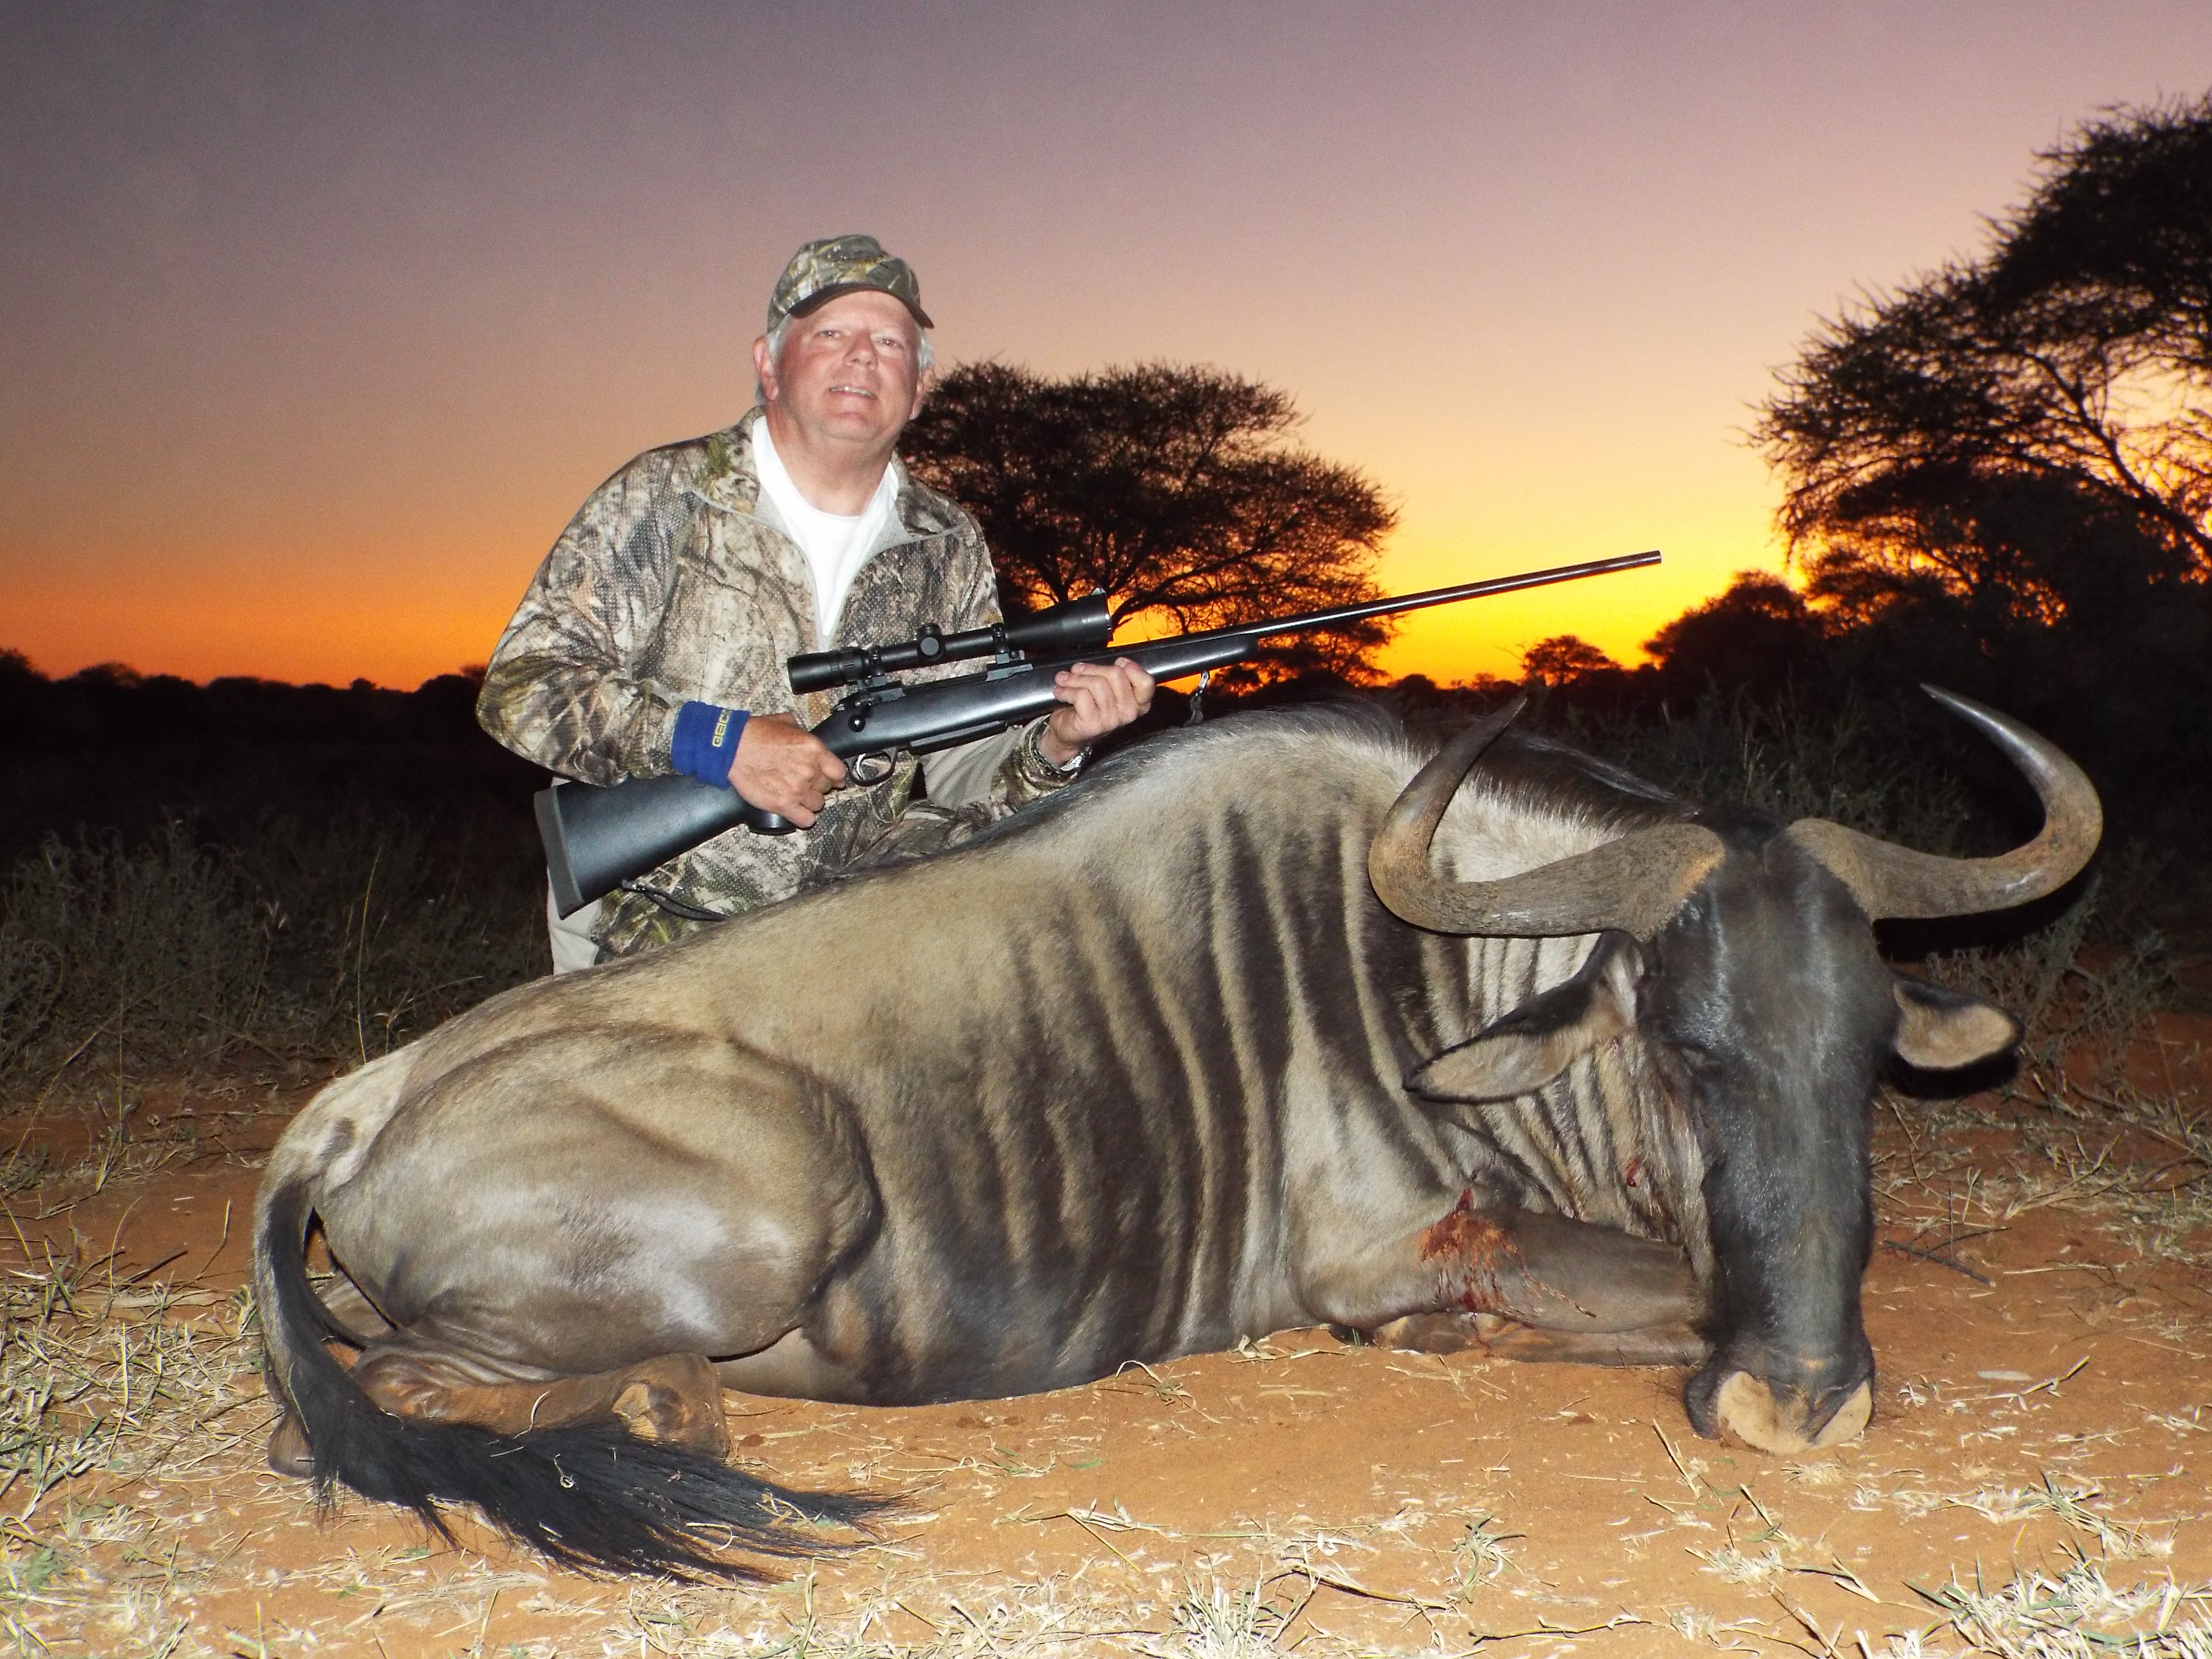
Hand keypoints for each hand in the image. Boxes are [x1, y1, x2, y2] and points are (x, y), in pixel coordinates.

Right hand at [728, 714, 846, 826]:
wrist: (733, 747)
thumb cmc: (755, 734)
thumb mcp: (785, 722)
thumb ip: (802, 733)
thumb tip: (805, 737)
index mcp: (814, 750)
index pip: (839, 771)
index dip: (835, 776)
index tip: (833, 779)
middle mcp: (809, 771)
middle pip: (827, 788)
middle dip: (818, 785)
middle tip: (805, 782)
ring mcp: (797, 790)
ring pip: (818, 804)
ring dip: (810, 801)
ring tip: (798, 795)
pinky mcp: (783, 805)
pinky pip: (805, 819)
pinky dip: (803, 817)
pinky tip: (798, 812)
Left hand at [1041, 658, 1153, 765]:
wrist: (1068, 733)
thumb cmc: (1088, 707)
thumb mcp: (1107, 690)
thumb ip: (1114, 676)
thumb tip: (1110, 662)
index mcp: (1138, 703)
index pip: (1145, 682)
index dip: (1131, 667)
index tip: (1117, 663)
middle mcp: (1129, 713)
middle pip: (1116, 675)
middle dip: (1092, 668)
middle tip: (1077, 670)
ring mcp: (1112, 719)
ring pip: (1096, 684)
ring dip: (1075, 679)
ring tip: (1065, 680)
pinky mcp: (1094, 723)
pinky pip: (1081, 695)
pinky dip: (1067, 690)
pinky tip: (1061, 692)